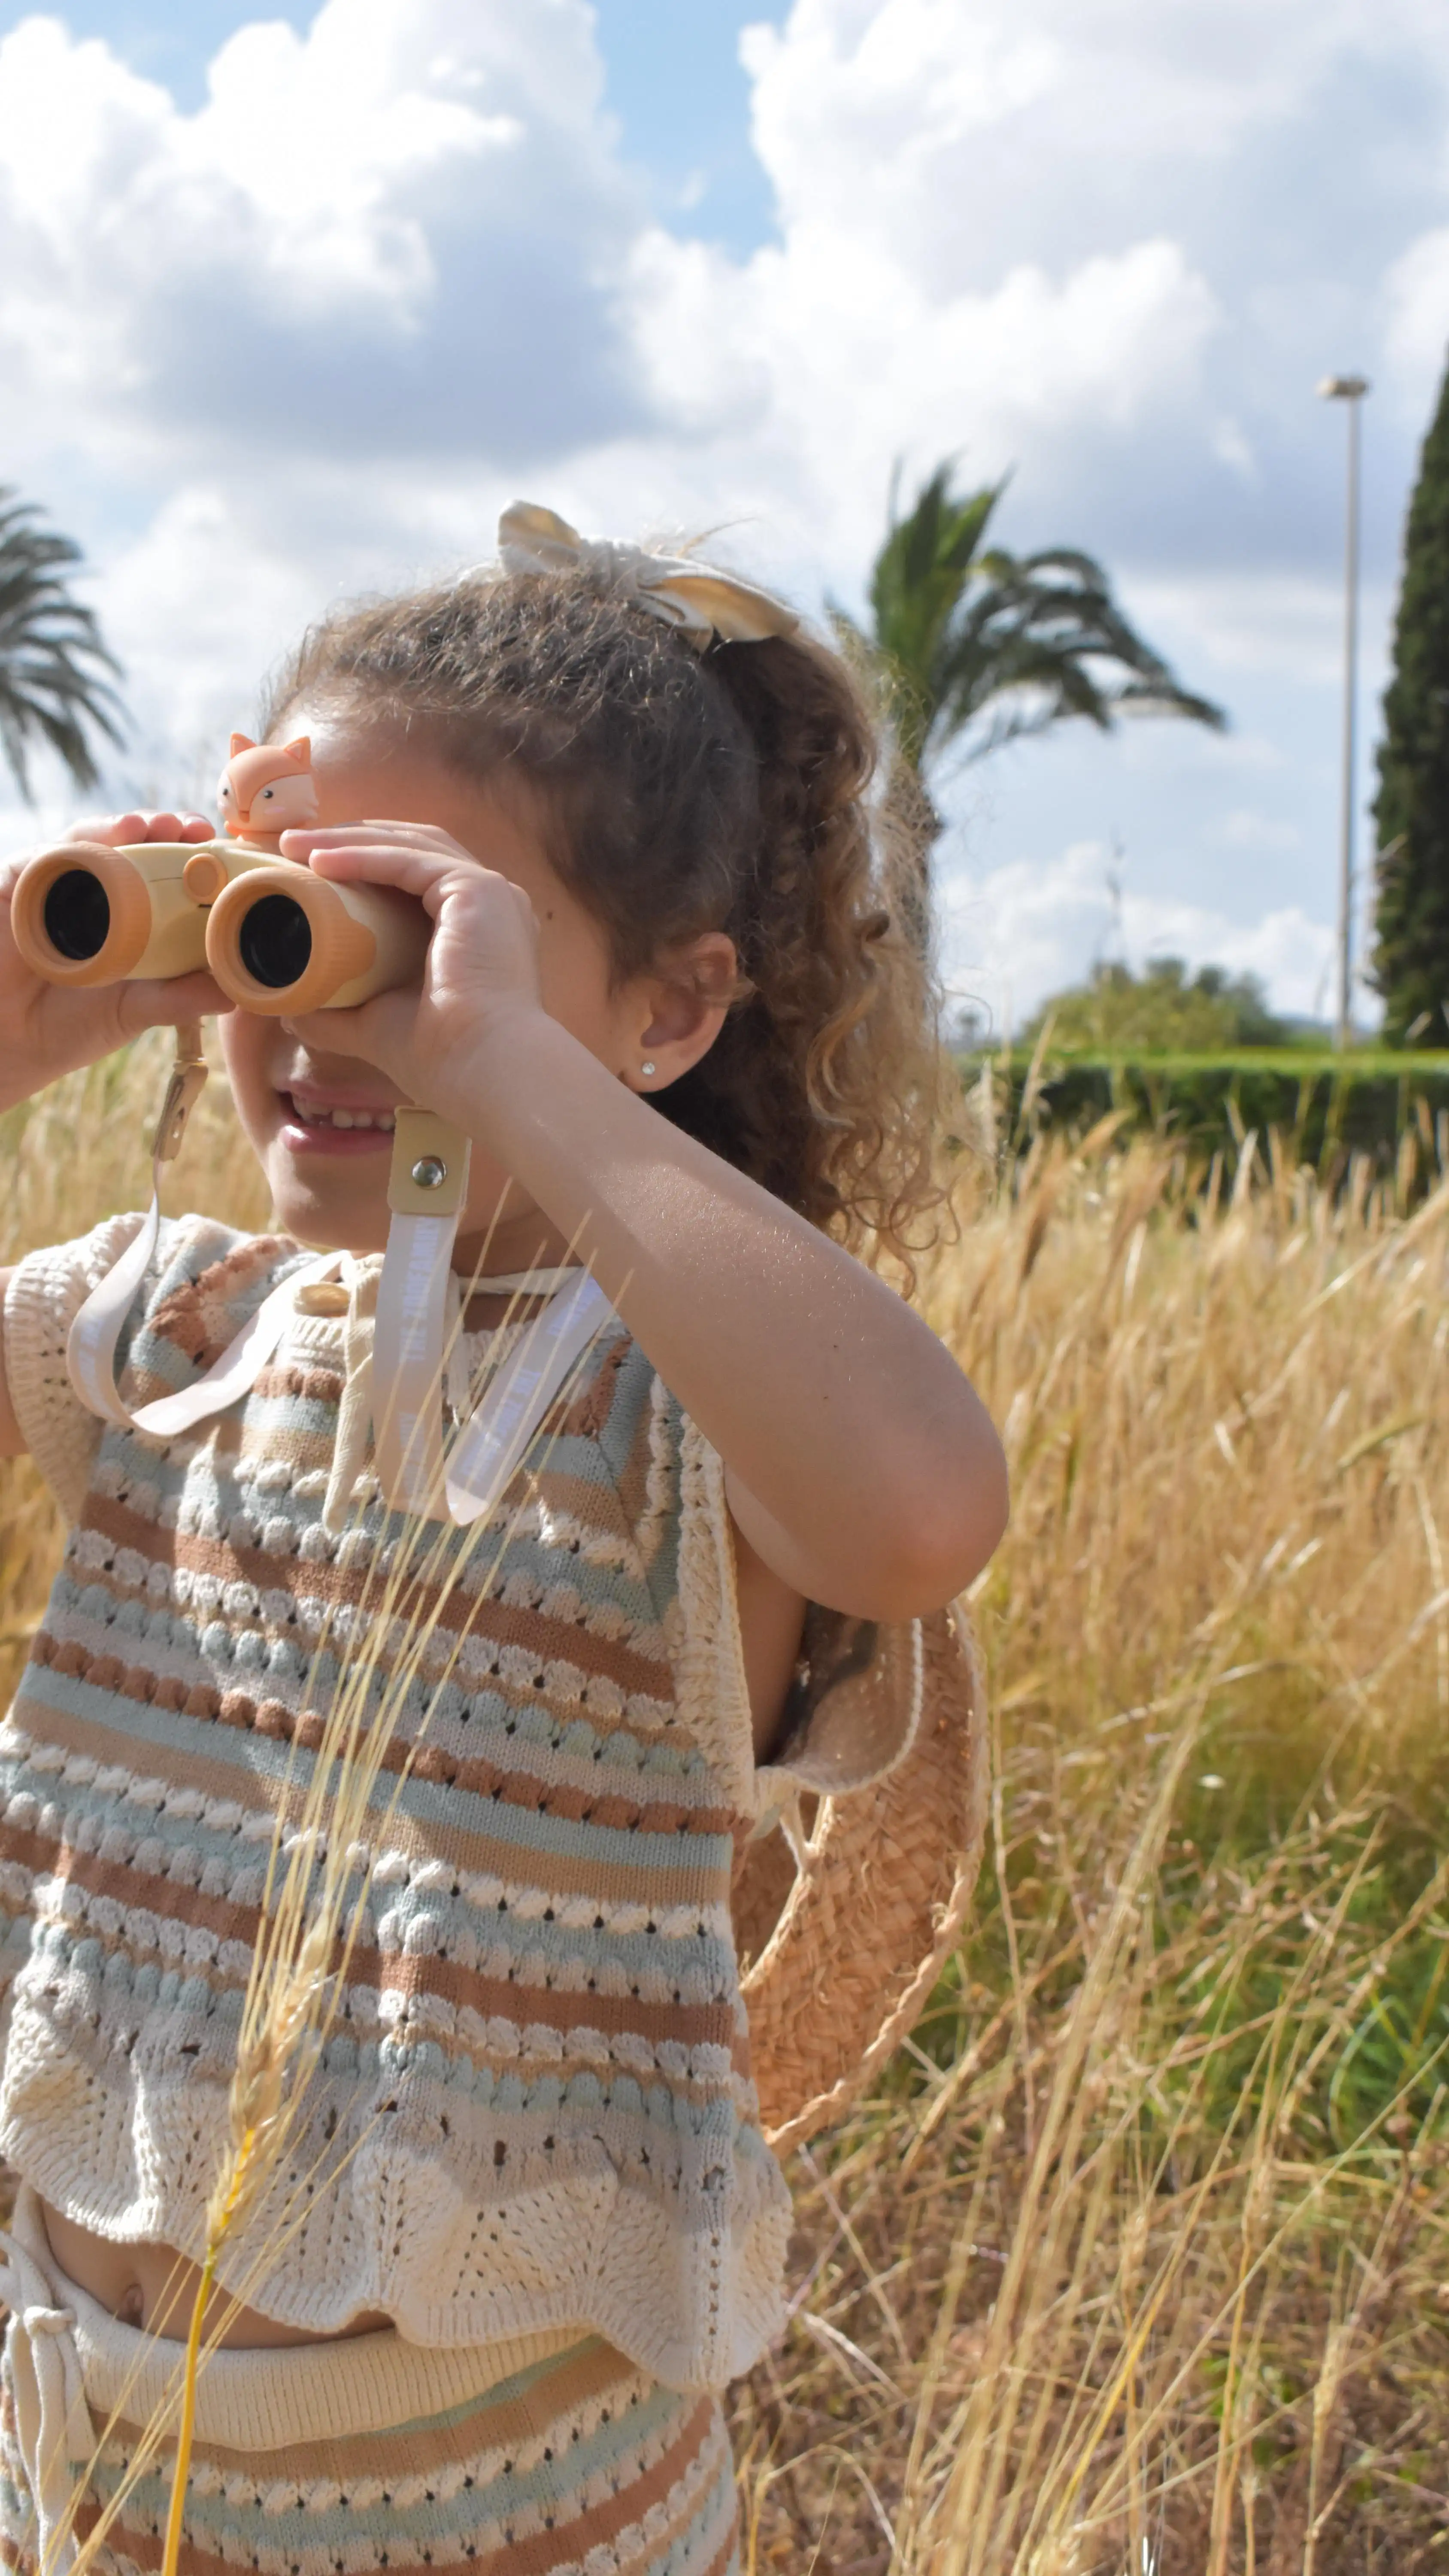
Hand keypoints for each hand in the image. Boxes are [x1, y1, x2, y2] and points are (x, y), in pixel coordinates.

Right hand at [0, 810, 230, 1113]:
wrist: (10, 1044)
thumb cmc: (71, 1024)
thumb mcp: (134, 1010)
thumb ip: (178, 1000)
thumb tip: (232, 993)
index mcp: (131, 914)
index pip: (167, 871)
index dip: (194, 855)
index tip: (223, 849)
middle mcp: (96, 891)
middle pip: (134, 844)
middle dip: (164, 828)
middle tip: (191, 827)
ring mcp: (57, 884)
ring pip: (91, 840)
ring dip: (120, 826)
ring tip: (147, 825)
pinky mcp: (18, 884)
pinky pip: (44, 857)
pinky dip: (69, 848)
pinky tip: (93, 845)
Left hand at [277, 820, 545, 1117]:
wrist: (482, 1071)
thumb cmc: (443, 1060)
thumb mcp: (375, 1027)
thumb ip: (337, 1015)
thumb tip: (291, 1011)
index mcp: (474, 929)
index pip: (414, 875)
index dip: (360, 863)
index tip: (306, 868)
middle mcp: (488, 904)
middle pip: (412, 847)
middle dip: (350, 839)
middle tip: (292, 845)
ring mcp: (490, 893)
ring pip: (410, 843)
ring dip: (348, 838)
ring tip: (294, 845)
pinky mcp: (480, 890)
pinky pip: (410, 858)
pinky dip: (362, 855)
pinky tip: (319, 860)